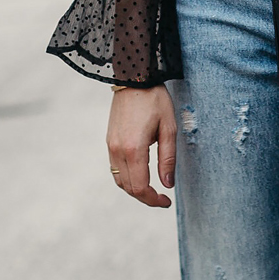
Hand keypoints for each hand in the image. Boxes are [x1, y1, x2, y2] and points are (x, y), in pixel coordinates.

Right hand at [106, 84, 176, 207]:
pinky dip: (127, 178)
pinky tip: (141, 174)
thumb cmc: (155, 100)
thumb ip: (168, 159)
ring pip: (119, 180)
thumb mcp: (169, 129)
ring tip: (153, 189)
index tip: (167, 202)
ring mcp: (110, 146)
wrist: (134, 78)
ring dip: (135, 189)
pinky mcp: (109, 141)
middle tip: (163, 198)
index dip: (153, 200)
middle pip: (128, 188)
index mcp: (134, 149)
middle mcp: (117, 150)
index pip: (140, 187)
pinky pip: (115, 168)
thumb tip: (167, 184)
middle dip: (145, 198)